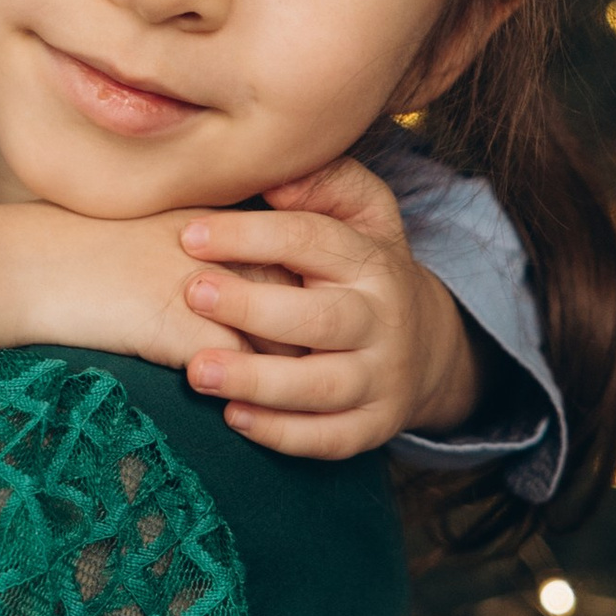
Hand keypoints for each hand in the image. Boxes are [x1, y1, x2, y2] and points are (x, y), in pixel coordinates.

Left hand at [178, 157, 481, 460]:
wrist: (425, 342)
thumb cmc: (360, 265)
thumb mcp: (362, 212)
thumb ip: (324, 183)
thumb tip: (275, 176)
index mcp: (373, 261)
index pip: (314, 242)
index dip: (252, 237)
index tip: (191, 235)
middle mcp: (383, 321)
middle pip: (321, 319)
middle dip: (254, 308)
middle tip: (193, 295)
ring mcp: (381, 378)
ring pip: (322, 386)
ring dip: (258, 381)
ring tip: (197, 372)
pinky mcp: (373, 426)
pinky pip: (328, 439)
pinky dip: (282, 433)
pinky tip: (233, 418)